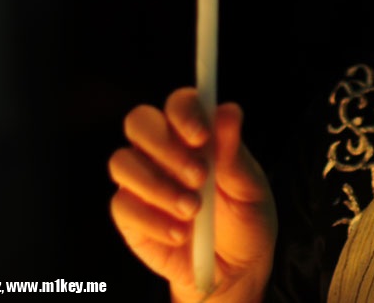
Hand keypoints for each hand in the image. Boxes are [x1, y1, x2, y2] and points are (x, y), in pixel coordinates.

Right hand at [109, 88, 276, 301]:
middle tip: (198, 175)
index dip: (184, 113)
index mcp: (195, 133)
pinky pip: (123, 205)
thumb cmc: (244, 220)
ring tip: (193, 210)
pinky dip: (154, 220)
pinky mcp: (129, 214)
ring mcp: (141, 180)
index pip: (178, 104)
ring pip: (123, 162)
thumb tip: (228, 111)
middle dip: (164, 146)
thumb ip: (234, 153)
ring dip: (159, 186)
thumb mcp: (250, 189)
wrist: (233, 270)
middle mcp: (162, 150)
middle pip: (139, 122)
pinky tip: (181, 234)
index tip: (202, 136)